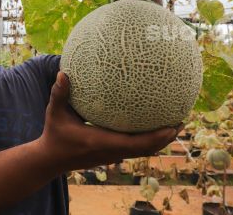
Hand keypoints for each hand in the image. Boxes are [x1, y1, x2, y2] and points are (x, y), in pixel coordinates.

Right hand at [37, 72, 181, 171]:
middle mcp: (112, 152)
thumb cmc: (54, 134)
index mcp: (102, 142)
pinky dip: (149, 140)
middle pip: (147, 149)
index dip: (156, 137)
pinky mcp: (111, 155)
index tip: (172, 125)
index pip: (136, 144)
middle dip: (166, 136)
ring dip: (161, 140)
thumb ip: (59, 93)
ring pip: (144, 151)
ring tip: (175, 123)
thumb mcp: (55, 113)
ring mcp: (113, 155)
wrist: (51, 159)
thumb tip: (63, 73)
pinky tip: (152, 125)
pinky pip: (136, 148)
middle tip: (182, 120)